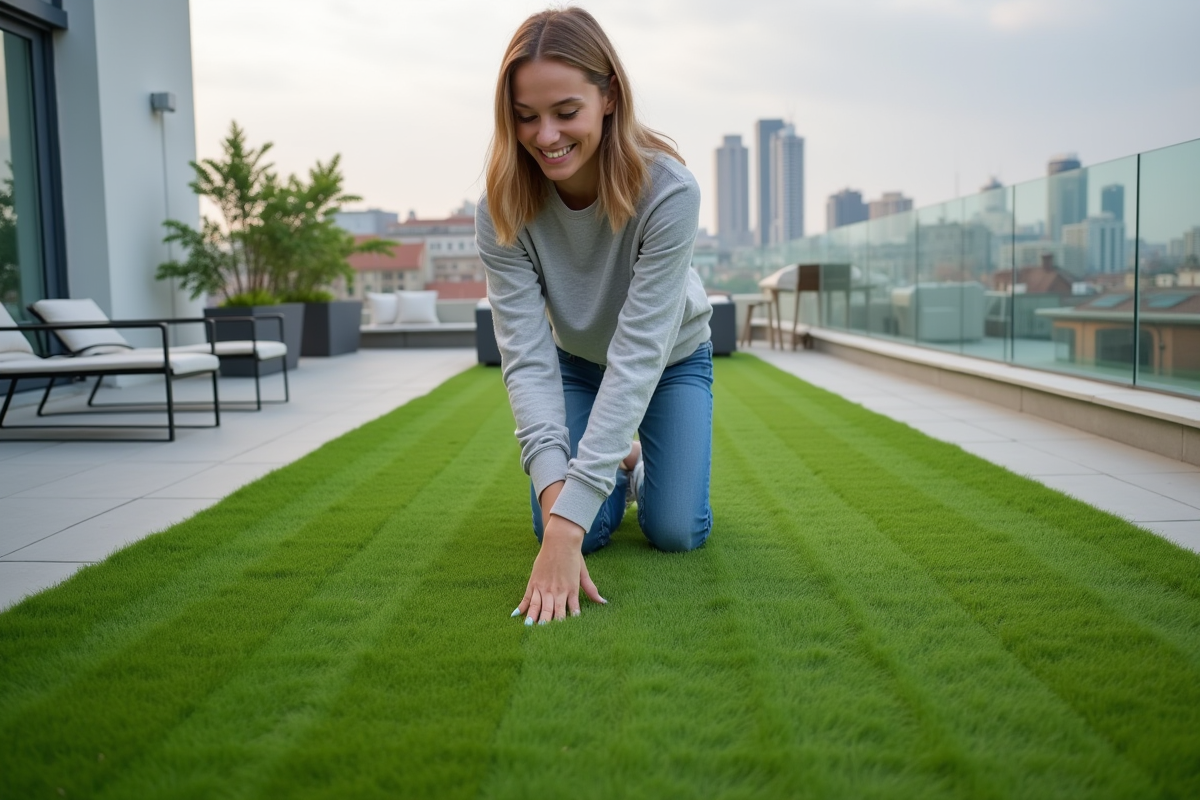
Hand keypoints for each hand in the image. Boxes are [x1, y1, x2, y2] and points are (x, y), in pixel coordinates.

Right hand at [514, 494, 604, 623]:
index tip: (566, 634)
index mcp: (570, 590)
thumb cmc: (573, 556)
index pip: (569, 612)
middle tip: (544, 637)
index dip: (567, 623)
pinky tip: (517, 615)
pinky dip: (522, 606)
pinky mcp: (534, 581)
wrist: (561, 540)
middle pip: (551, 612)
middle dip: (548, 625)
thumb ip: (591, 589)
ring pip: (538, 607)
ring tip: (530, 628)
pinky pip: (527, 597)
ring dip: (534, 618)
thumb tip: (603, 602)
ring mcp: (543, 586)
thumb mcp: (583, 574)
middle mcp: (556, 590)